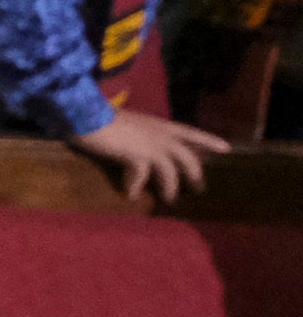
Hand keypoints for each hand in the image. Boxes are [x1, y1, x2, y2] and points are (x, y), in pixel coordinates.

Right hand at [73, 108, 224, 201]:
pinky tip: (131, 195)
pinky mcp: (138, 158)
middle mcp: (161, 136)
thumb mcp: (128, 123)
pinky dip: (135, 186)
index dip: (209, 140)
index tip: (226, 149)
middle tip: (199, 188)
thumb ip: (138, 134)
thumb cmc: (103, 116)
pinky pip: (140, 177)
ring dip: (170, 188)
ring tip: (169, 200)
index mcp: (160, 125)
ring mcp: (151, 147)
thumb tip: (136, 144)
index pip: (191, 132)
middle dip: (194, 174)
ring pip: (169, 173)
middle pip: (187, 158)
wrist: (89, 116)